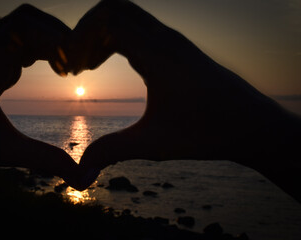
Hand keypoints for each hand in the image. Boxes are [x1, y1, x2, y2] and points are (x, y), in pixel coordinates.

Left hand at [0, 4, 85, 189]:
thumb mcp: (9, 152)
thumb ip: (48, 162)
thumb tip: (86, 180)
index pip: (23, 28)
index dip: (55, 41)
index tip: (70, 71)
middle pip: (28, 18)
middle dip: (58, 37)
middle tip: (75, 67)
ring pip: (27, 25)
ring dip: (52, 39)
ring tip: (68, 68)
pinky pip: (25, 39)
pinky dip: (46, 47)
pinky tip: (58, 71)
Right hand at [76, 0, 300, 201]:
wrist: (250, 124)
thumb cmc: (206, 132)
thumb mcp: (153, 144)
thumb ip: (111, 151)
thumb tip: (80, 174)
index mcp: (158, 55)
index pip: (107, 21)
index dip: (78, 40)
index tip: (70, 72)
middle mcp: (165, 38)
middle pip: (113, 9)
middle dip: (85, 31)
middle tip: (74, 64)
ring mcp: (173, 39)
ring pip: (127, 16)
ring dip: (101, 35)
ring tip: (88, 67)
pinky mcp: (177, 47)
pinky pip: (139, 28)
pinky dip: (117, 39)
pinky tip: (112, 65)